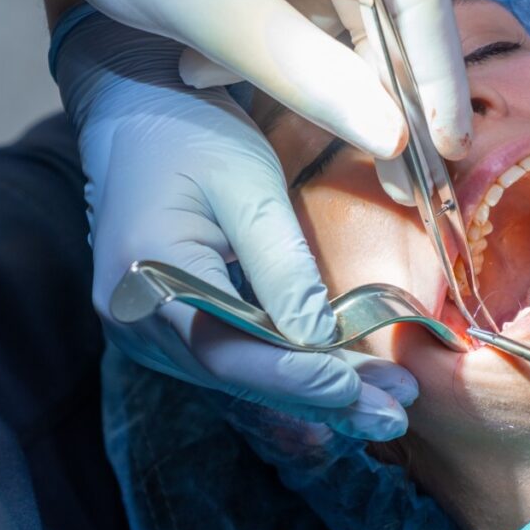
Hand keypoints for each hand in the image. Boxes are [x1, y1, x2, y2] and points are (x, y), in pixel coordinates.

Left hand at [0, 0, 470, 162]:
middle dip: (370, 96)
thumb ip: (306, 72)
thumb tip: (392, 138)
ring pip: (341, 26)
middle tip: (391, 177)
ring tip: (205, 70)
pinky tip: (199, 57)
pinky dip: (265, 51)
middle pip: (387, 18)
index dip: (435, 78)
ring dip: (292, 70)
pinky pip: (301, 18)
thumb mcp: (215, 10)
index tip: (446, 148)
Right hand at [53, 7, 417, 440]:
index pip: (224, 348)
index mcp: (143, 279)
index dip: (295, 375)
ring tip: (386, 408)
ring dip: (313, 392)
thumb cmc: (192, 133)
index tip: (357, 388)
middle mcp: (136, 321)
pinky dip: (289, 372)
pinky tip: (343, 385)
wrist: (136, 113)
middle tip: (393, 415)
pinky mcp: (171, 324)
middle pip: (235, 376)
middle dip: (320, 397)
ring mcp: (149, 328)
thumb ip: (281, 264)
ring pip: (239, 375)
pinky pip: (233, 359)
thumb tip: (318, 337)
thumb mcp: (246, 185)